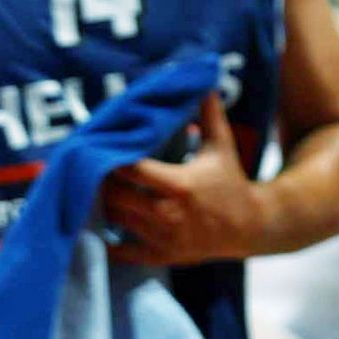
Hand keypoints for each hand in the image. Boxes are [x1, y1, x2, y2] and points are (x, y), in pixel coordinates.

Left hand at [102, 94, 260, 265]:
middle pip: (114, 196)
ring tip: (93, 189)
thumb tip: (204, 83)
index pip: (131, 169)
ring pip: (114, 219)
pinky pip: (120, 252)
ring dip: (102, 205)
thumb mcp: (222, 146)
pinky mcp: (160, 256)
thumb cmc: (230, 181)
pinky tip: (102, 224)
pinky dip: (107, 241)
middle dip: (99, 182)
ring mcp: (162, 238)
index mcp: (180, 184)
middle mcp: (168, 214)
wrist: (250, 226)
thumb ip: (209, 115)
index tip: (99, 148)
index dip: (111, 158)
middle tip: (88, 168)